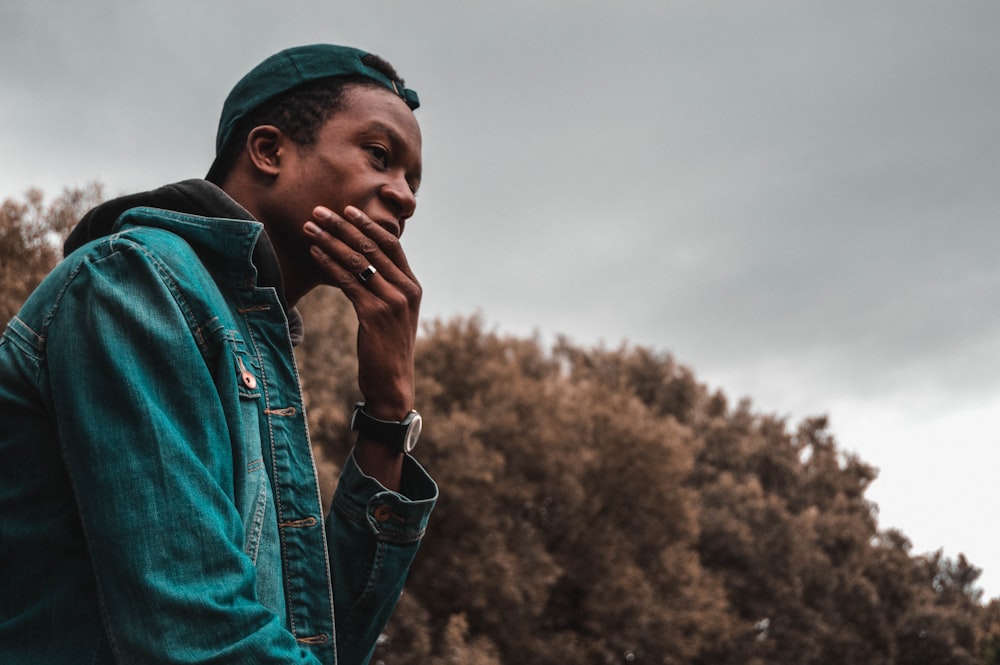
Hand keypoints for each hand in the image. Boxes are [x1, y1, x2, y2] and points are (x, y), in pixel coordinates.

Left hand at [303, 205, 420, 422]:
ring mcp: (393, 301)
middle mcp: (406, 289)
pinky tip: (314, 253)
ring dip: (330, 240)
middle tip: (319, 211)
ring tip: (309, 227)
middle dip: (343, 226)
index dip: (368, 224)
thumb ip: (385, 288)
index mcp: (413, 286)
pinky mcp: (375, 314)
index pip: (391, 244)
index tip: (346, 209)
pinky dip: (329, 264)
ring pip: (358, 261)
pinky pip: (348, 281)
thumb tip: (363, 265)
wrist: (392, 382)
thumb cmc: (386, 347)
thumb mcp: (392, 313)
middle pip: (372, 247)